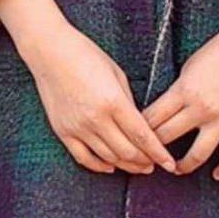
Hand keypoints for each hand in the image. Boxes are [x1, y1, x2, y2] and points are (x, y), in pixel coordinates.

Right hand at [0, 0, 175, 176]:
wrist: (48, 50)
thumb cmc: (84, 54)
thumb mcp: (116, 74)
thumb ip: (128, 102)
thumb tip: (139, 125)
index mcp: (113, 101)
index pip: (142, 136)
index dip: (159, 153)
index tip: (170, 164)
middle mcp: (95, 118)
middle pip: (127, 152)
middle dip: (145, 162)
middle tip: (154, 164)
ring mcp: (77, 126)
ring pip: (108, 158)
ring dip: (126, 165)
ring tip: (137, 166)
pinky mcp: (63, 130)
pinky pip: (84, 157)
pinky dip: (100, 166)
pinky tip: (111, 166)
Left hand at [143, 15, 218, 179]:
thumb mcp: (189, 67)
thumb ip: (178, 90)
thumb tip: (165, 108)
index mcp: (183, 91)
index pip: (152, 118)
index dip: (138, 130)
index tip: (132, 136)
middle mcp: (201, 109)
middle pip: (167, 137)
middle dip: (152, 148)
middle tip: (146, 156)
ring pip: (197, 154)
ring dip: (183, 166)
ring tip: (175, 169)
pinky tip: (215, 175)